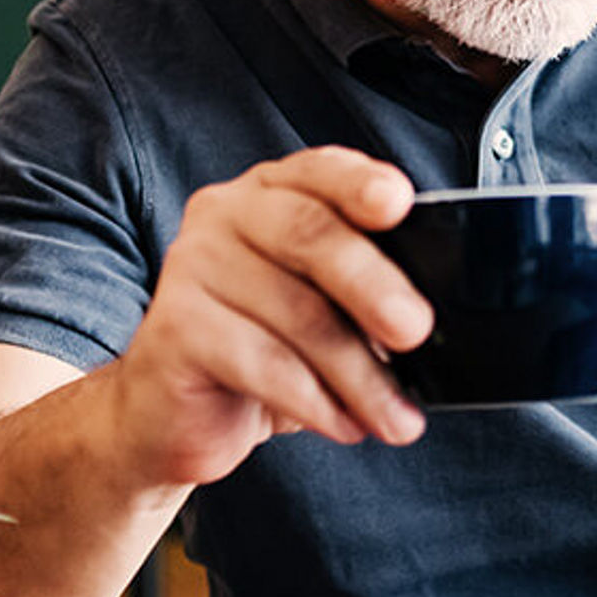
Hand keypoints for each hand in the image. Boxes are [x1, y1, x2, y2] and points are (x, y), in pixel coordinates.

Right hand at [100, 147, 434, 487]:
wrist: (171, 413)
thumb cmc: (262, 349)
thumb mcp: (322, 309)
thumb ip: (364, 291)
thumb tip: (425, 321)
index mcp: (271, 192)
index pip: (320, 171)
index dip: (360, 183)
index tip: (399, 204)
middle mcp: (225, 215)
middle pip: (310, 236)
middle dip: (374, 286)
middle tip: (415, 331)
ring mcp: (191, 266)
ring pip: (297, 314)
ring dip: (360, 376)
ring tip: (397, 418)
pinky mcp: (174, 328)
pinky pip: (262, 364)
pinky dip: (317, 402)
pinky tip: (345, 425)